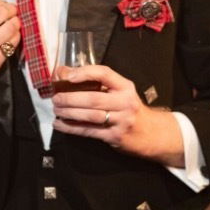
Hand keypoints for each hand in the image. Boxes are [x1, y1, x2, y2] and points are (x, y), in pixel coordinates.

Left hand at [51, 65, 183, 166]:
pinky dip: (71, 128)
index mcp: (125, 87)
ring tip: (56, 110)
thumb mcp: (120, 92)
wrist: (153, 133)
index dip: (84, 73)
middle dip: (70, 98)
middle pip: (93, 99)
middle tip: (55, 98)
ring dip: (68, 113)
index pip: (104, 74)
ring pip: (90, 116)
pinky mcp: (115, 137)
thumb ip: (96, 83)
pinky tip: (59, 124)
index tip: (67, 76)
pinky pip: (89, 131)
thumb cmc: (130, 109)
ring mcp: (121, 121)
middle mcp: (125, 102)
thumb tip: (63, 72)